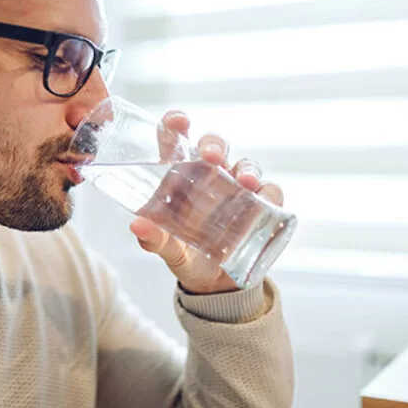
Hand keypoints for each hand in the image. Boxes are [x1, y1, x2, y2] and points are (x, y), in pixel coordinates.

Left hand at [129, 111, 284, 293]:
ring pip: (246, 164)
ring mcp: (237, 190)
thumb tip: (136, 225)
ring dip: (247, 168)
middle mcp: (210, 176)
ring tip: (246, 181)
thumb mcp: (167, 249)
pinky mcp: (260, 208)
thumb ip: (152, 239)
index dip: (177, 125)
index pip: (177, 141)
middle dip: (215, 145)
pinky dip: (270, 192)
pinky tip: (264, 197)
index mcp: (180, 176)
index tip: (178, 122)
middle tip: (211, 156)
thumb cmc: (184, 254)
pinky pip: (271, 193)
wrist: (212, 285)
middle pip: (215, 146)